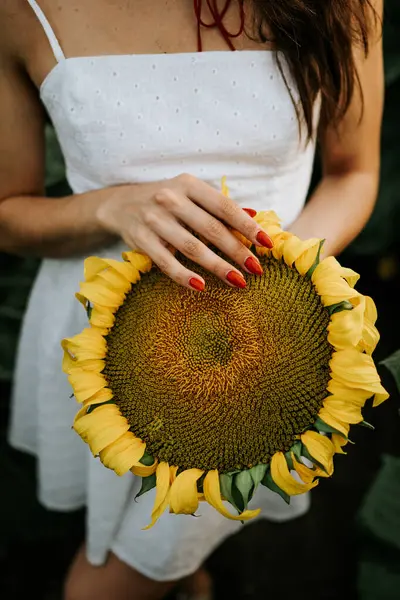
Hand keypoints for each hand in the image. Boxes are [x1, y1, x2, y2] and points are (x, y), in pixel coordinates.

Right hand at [96, 173, 272, 289]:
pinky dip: (184, 275)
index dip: (247, 225)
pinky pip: (166, 262)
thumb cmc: (165, 201)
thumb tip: (255, 214)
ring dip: (217, 266)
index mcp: (188, 184)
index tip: (266, 243)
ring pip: (191, 247)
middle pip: (211, 229)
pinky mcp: (140, 239)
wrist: (120, 204)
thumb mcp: (191, 195)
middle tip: (257, 269)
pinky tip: (201, 286)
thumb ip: (219, 206)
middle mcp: (171, 199)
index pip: (224, 206)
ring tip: (238, 281)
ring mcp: (154, 219)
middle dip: (237, 251)